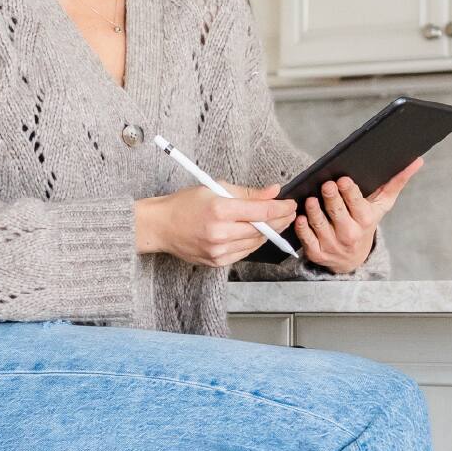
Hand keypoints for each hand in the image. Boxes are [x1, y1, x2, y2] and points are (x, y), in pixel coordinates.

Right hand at [136, 184, 297, 267]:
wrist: (161, 226)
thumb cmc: (185, 204)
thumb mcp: (215, 188)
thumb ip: (247, 193)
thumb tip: (273, 192)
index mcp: (219, 209)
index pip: (261, 211)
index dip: (281, 208)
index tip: (290, 204)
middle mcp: (220, 233)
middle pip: (262, 229)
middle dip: (280, 220)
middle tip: (289, 212)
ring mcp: (218, 251)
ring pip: (255, 243)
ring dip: (269, 233)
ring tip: (276, 222)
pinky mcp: (217, 262)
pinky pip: (244, 253)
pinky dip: (254, 243)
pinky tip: (258, 234)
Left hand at [292, 158, 422, 273]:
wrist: (352, 258)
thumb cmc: (365, 223)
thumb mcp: (381, 206)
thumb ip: (396, 182)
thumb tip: (417, 161)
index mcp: (365, 220)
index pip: (356, 204)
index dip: (349, 192)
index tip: (342, 180)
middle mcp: (349, 234)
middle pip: (337, 213)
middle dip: (331, 198)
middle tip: (326, 185)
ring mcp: (332, 244)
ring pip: (319, 224)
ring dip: (313, 211)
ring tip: (311, 199)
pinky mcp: (317, 253)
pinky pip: (306, 239)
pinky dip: (302, 228)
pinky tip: (301, 217)